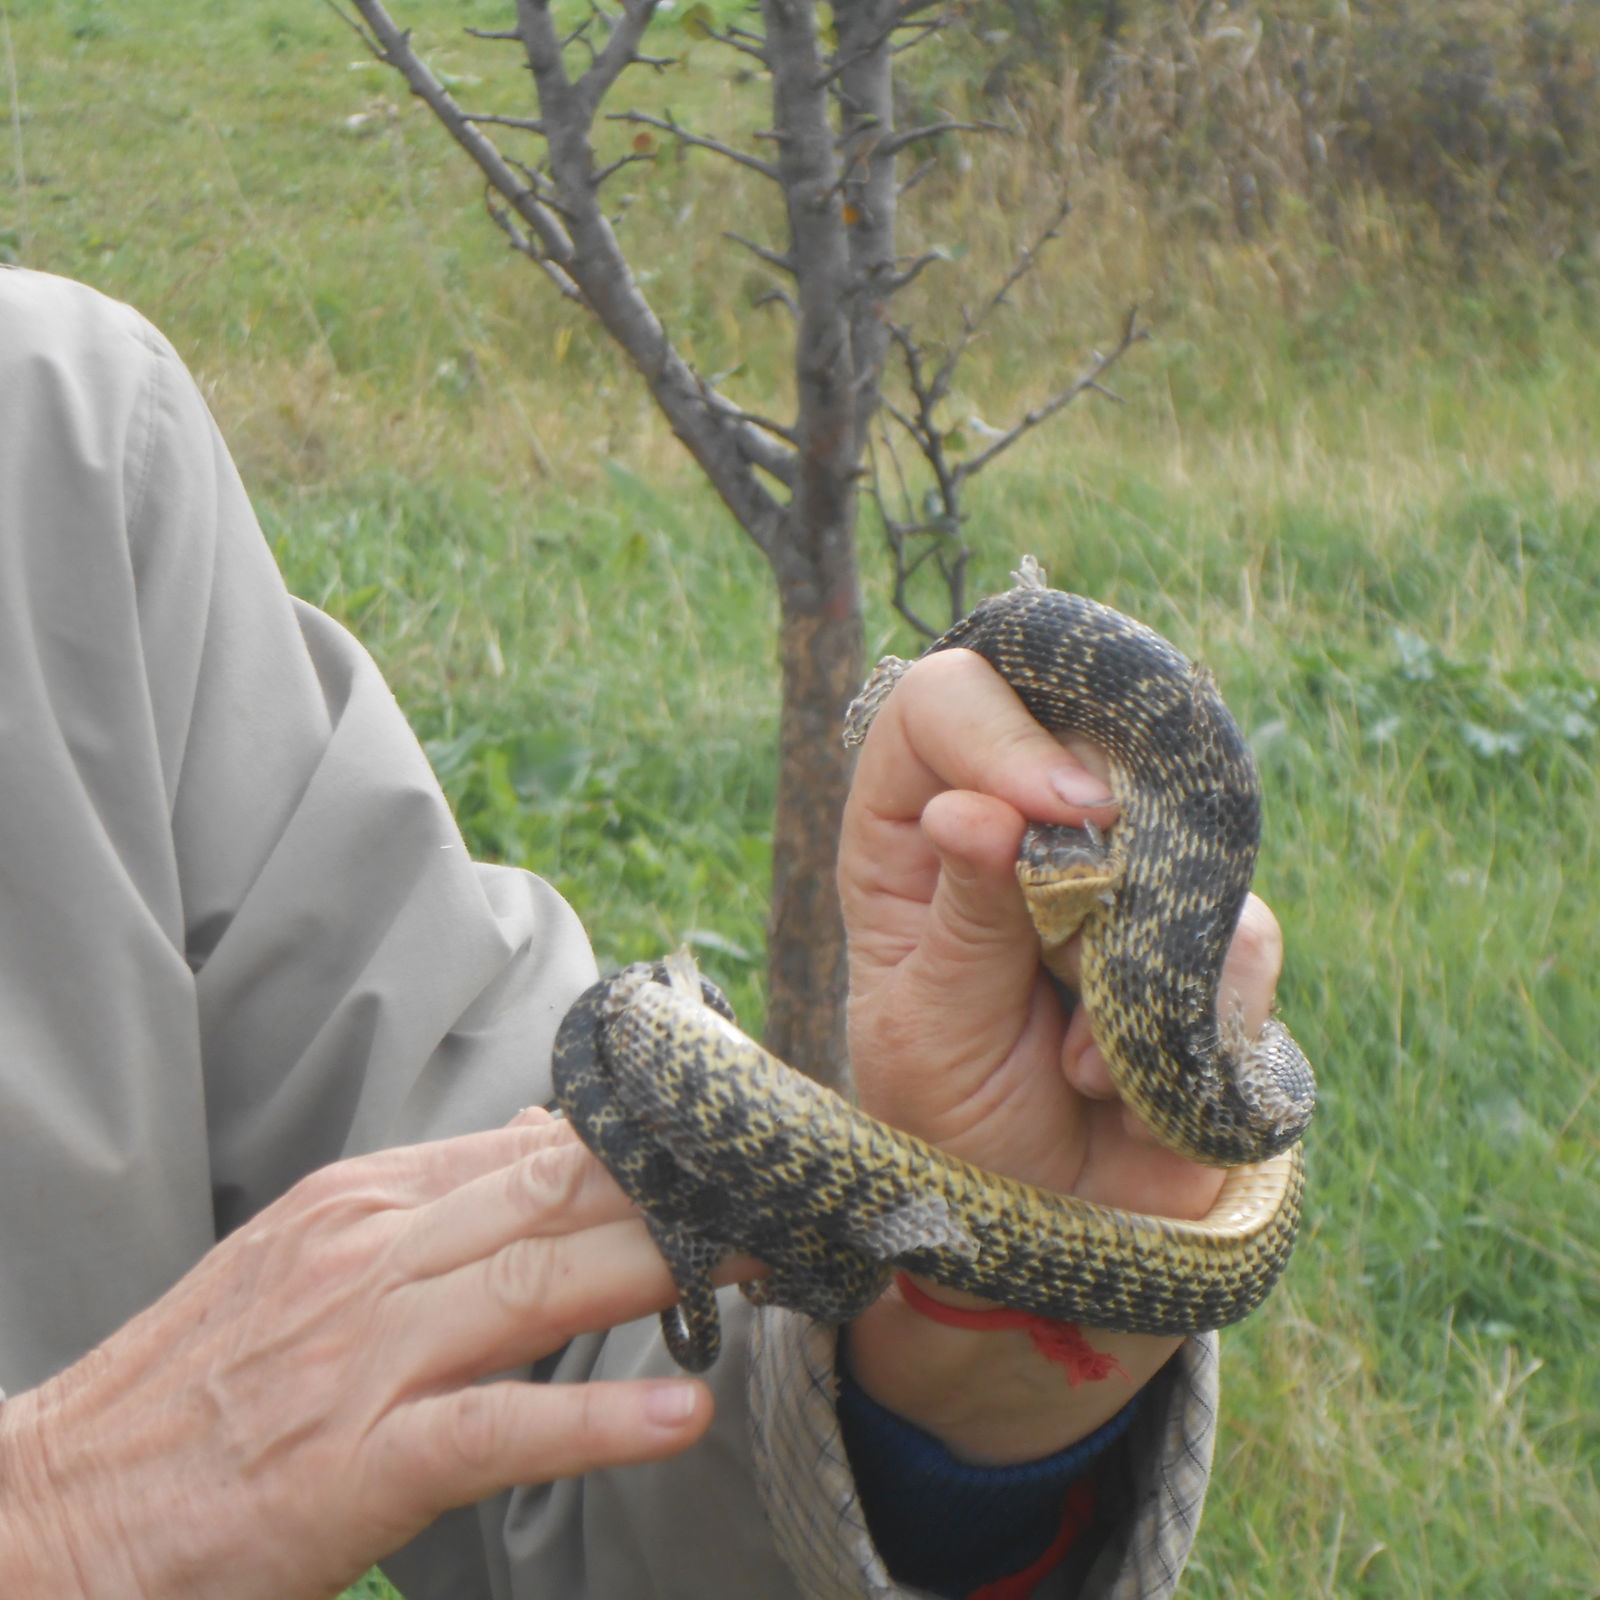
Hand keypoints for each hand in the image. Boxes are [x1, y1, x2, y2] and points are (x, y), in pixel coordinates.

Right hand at [0, 1112, 712, 1599]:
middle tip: (779, 1194)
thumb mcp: (312, 1255)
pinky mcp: (358, 1464)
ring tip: (763, 1266)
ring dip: (667, 1272)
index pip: (537, 1149)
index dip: (646, 1149)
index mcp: (367, 1203)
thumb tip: (547, 1143)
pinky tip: (683, 1415)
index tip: (728, 1148)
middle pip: (558, 1200)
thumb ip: (435, 1202)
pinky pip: (500, 1429)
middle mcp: (373, 1256)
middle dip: (679, 1195)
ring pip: (544, 1286)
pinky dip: (597, 1419)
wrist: (53, 1508)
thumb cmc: (202, 1385)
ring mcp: (367, 1357)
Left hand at [838, 648, 1284, 1462]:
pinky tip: (1126, 1082)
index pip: (942, 702)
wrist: (1054, 1232)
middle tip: (1066, 948)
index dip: (996, 732)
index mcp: (913, 830)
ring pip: (1169, 832)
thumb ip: (959, 915)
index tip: (1048, 807)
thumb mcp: (926, 1028)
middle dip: (1081, 855)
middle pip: (1077, 740)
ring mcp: (1122, 874)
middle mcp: (1018, 827)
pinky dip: (1191, 1010)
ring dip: (1129, 953)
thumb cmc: (955, 1126)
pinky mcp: (1206, 938)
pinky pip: (1239, 931)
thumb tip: (972, 808)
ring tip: (1075, 1056)